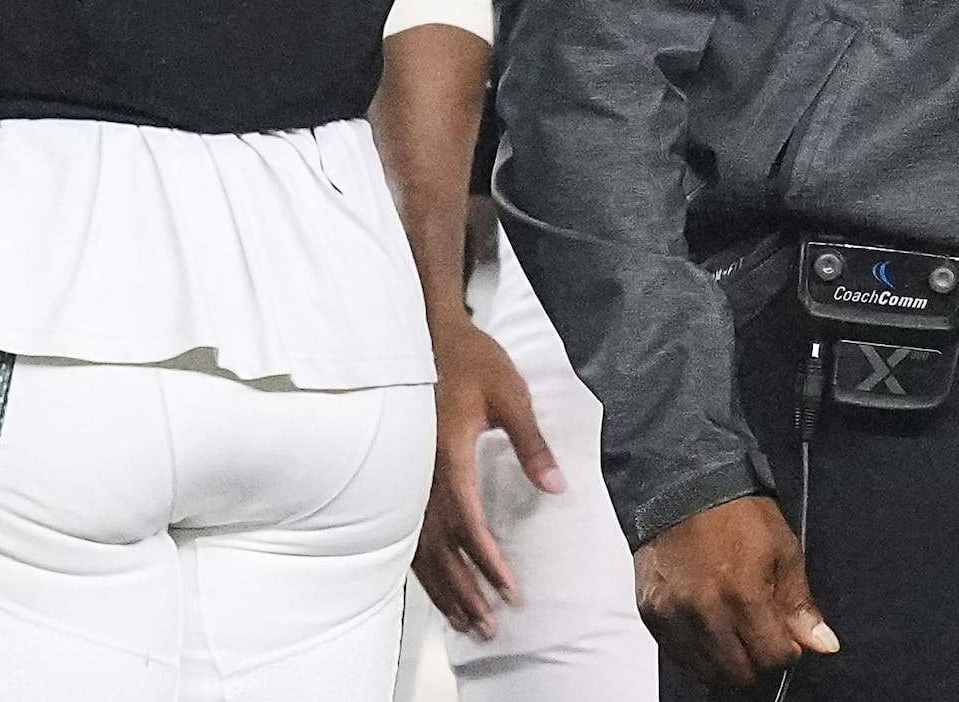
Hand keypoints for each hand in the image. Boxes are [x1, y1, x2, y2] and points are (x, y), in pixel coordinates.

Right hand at [415, 318, 564, 636]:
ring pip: (420, 548)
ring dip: (443, 587)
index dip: (489, 563)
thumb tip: (554, 488)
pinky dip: (424, 566)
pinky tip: (436, 586)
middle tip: (488, 625)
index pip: (468, 525)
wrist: (426, 332)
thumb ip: (532, 444)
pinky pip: (409, 533)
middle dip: (465, 591)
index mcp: (448, 457)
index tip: (510, 589)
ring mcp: (408, 478)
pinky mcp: (404, 476)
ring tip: (466, 620)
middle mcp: (422, 475)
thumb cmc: (471, 359)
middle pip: (441, 549)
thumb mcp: (511, 395)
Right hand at [633, 494, 835, 687]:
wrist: (683, 486)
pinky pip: (678, 654)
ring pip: (707, 671)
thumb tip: (823, 644)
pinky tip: (708, 624)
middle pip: (738, 675)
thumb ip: (800, 605)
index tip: (787, 638)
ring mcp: (673, 617)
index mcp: (742, 596)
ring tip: (734, 627)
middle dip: (758, 662)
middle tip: (761, 634)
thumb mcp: (783, 551)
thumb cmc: (736, 512)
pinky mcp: (651, 615)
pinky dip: (697, 649)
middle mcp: (704, 613)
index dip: (787, 651)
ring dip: (727, 659)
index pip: (772, 659)